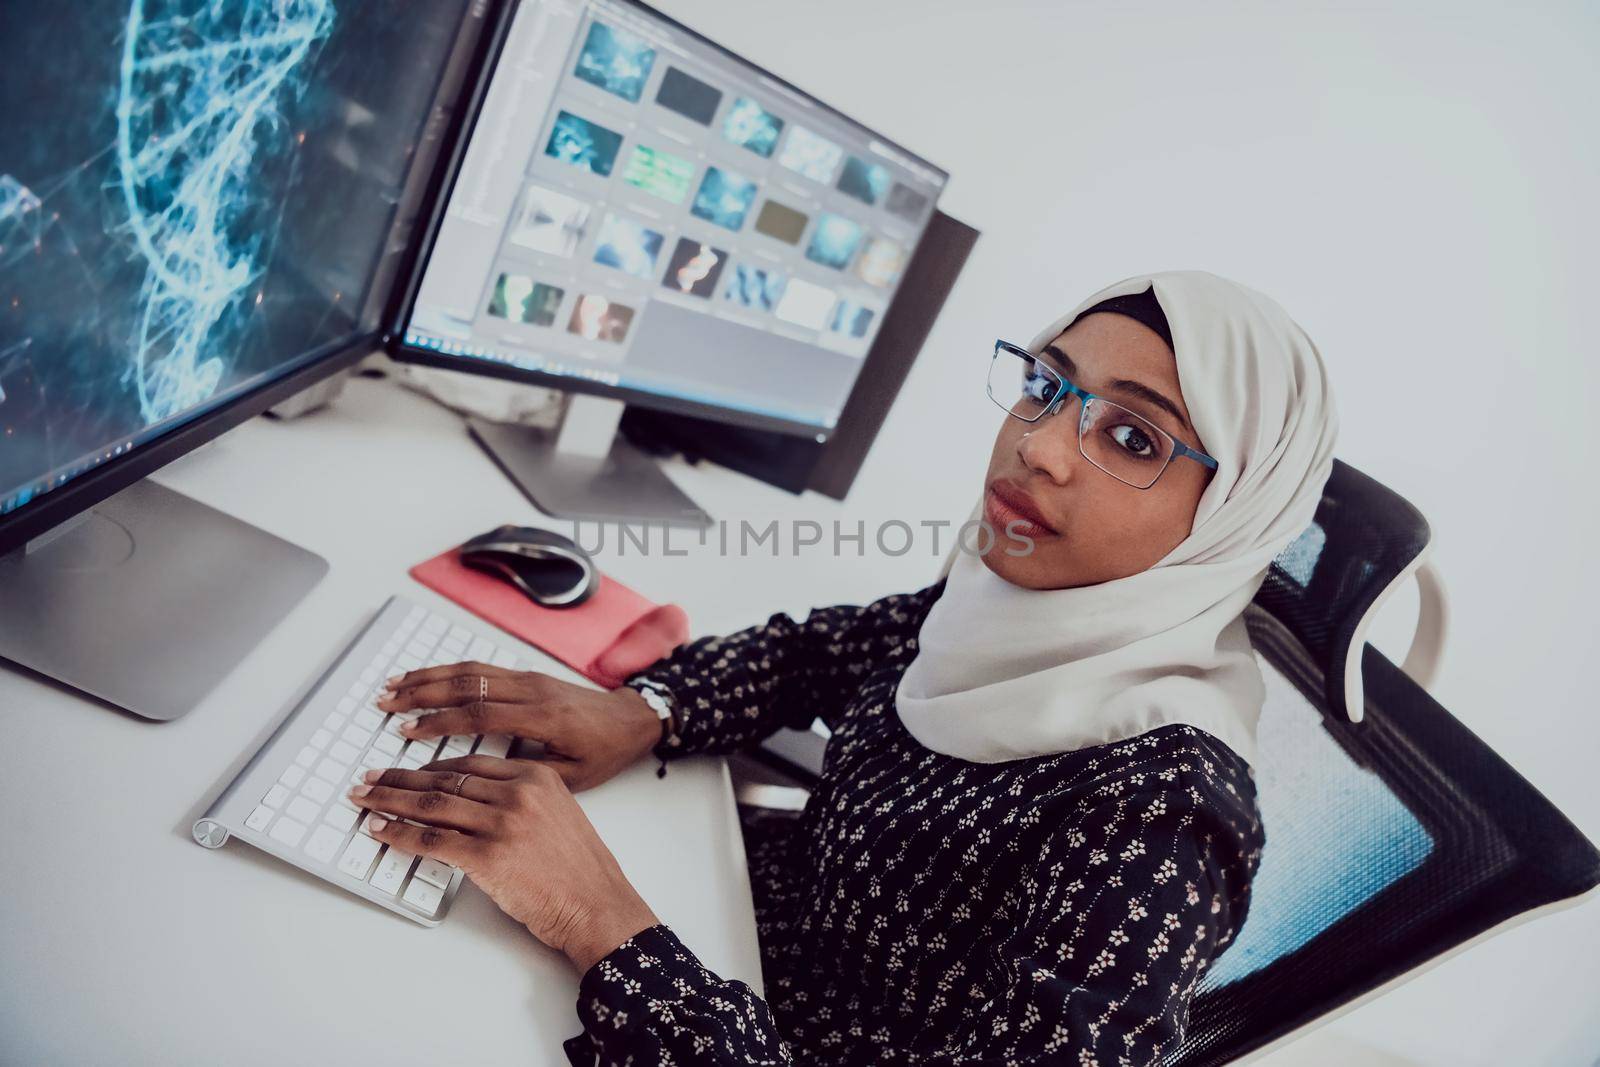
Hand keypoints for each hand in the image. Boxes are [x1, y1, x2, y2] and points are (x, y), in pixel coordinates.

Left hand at [348, 755, 659, 973]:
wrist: (597, 904)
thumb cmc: (579, 870)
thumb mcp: (557, 814)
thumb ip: (520, 799)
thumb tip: (471, 803)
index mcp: (535, 776)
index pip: (468, 763)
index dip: (430, 766)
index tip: (406, 769)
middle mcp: (518, 792)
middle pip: (444, 779)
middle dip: (399, 778)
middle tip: (371, 778)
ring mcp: (502, 823)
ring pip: (432, 803)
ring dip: (390, 801)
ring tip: (365, 799)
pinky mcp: (488, 856)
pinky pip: (432, 839)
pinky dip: (400, 834)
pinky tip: (381, 830)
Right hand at [375, 662, 662, 791]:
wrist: (632, 719)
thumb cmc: (605, 752)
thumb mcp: (574, 776)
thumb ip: (528, 775)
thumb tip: (482, 783)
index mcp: (544, 718)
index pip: (481, 716)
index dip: (440, 723)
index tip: (407, 732)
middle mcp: (533, 691)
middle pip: (468, 685)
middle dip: (422, 694)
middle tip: (386, 704)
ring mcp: (529, 679)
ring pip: (471, 671)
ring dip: (429, 677)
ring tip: (394, 686)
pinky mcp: (528, 675)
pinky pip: (482, 668)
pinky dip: (449, 671)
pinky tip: (426, 678)